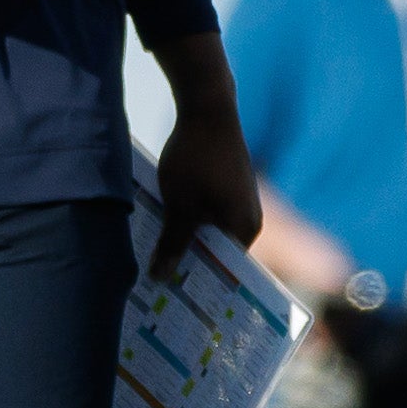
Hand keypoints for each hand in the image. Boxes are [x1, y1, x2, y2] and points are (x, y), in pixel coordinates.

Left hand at [155, 109, 262, 274]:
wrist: (207, 106)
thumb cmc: (196, 158)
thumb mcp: (179, 206)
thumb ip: (172, 244)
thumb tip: (161, 278)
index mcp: (244, 229)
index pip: (224, 271)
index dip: (198, 285)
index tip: (173, 300)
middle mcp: (249, 219)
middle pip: (216, 253)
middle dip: (189, 264)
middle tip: (159, 282)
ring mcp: (240, 201)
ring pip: (209, 232)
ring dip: (186, 241)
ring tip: (158, 256)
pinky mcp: (229, 186)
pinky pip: (209, 213)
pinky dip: (190, 221)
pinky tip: (165, 224)